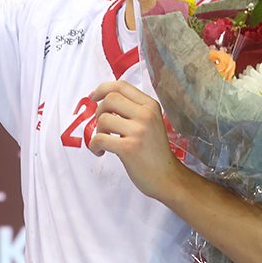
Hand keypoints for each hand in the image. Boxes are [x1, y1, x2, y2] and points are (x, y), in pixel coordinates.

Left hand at [89, 81, 184, 200]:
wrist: (167, 177)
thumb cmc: (155, 151)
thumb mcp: (151, 122)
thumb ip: (133, 109)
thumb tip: (104, 100)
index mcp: (150, 105)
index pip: (121, 85)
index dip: (103, 89)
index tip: (94, 97)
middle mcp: (146, 114)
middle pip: (110, 99)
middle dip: (99, 111)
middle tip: (102, 125)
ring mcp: (138, 131)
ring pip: (103, 118)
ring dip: (98, 131)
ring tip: (104, 141)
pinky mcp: (129, 148)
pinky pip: (100, 139)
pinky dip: (94, 146)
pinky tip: (101, 152)